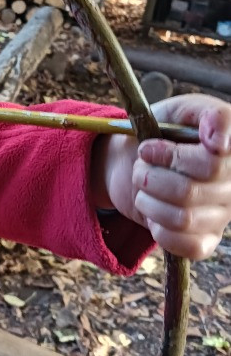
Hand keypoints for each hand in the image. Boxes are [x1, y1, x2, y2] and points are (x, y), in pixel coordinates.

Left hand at [97, 94, 230, 259]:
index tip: (148, 149)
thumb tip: (220, 139)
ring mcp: (223, 214)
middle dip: (150, 176)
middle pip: (189, 191)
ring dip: (149, 201)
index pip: (214, 162)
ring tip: (143, 186)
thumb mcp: (178, 110)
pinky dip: (158, 228)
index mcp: (230, 150)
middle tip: (139, 165)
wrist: (135, 158)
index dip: (173, 157)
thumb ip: (205, 114)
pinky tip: (153, 212)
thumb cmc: (161, 130)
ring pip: (183, 218)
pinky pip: (187, 245)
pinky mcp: (206, 239)